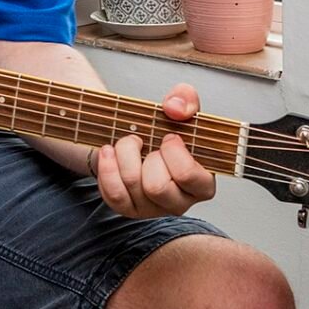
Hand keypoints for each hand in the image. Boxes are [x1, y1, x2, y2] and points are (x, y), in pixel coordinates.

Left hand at [93, 83, 217, 216]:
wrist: (137, 139)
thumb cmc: (165, 129)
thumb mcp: (180, 107)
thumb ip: (186, 100)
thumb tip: (175, 109)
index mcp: (202, 183)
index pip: (188, 176)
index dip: (173, 152)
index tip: (169, 137)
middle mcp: (179, 202)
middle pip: (156, 187)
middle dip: (147, 156)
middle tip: (148, 143)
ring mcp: (152, 208)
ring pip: (132, 186)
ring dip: (124, 155)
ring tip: (128, 143)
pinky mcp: (129, 208)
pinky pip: (113, 194)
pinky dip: (107, 168)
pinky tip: (109, 152)